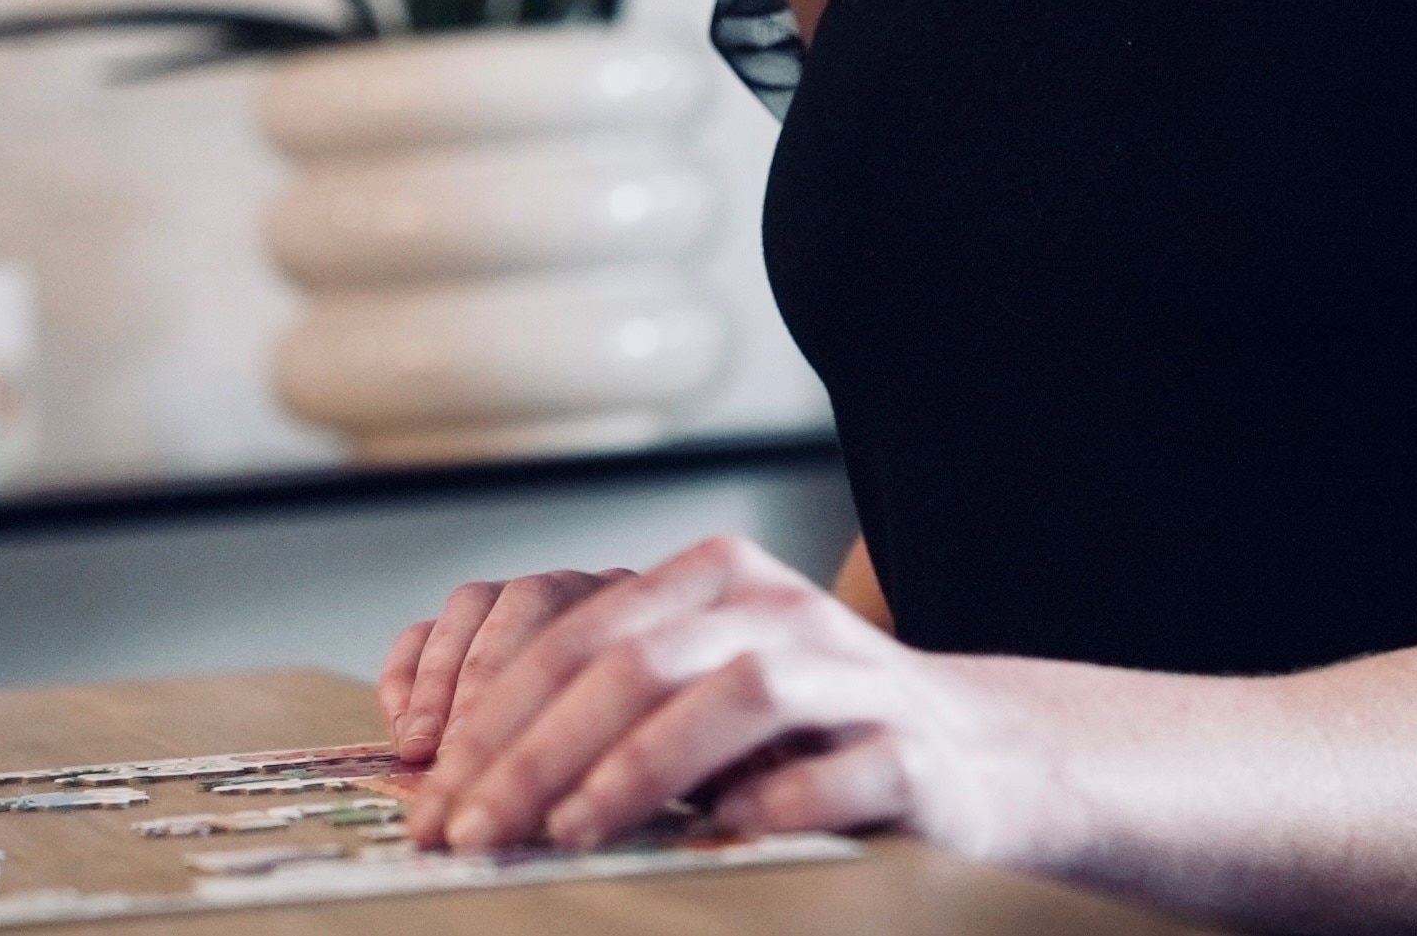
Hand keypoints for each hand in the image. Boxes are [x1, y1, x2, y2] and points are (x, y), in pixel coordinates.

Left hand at [395, 534, 1068, 867]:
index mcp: (716, 581)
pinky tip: (721, 835)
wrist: (981, 758)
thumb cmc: (812, 737)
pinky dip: (774, 799)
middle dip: (539, 751)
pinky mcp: (912, 749)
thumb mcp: (701, 698)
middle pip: (641, 662)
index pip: (581, 633)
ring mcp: (853, 676)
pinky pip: (839, 767)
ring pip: (736, 695)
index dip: (496, 714)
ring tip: (569, 830)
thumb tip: (467, 780)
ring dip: (641, 766)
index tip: (435, 794)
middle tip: (472, 828)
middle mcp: (781, 610)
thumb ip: (609, 710)